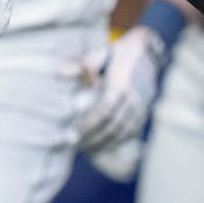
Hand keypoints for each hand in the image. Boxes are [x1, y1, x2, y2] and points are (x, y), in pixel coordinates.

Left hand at [77, 28, 164, 151]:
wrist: (145, 53)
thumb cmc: (115, 54)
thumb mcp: (96, 54)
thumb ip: (79, 64)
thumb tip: (58, 75)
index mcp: (120, 83)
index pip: (104, 110)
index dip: (88, 124)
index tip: (73, 133)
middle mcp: (133, 97)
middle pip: (113, 125)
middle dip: (93, 138)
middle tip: (75, 144)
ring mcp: (141, 107)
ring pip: (123, 132)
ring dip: (104, 144)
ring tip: (85, 149)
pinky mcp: (143, 113)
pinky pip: (130, 133)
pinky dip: (116, 143)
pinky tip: (102, 147)